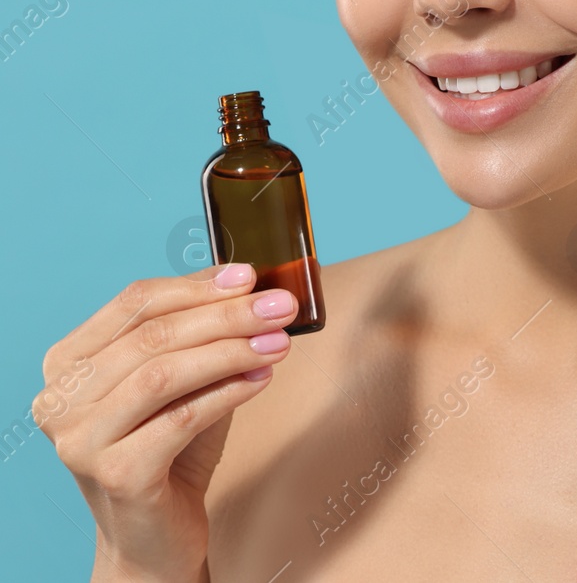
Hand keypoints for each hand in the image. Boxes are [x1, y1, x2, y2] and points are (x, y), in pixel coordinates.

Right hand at [35, 264, 297, 582]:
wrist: (155, 534)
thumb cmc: (170, 448)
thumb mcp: (182, 380)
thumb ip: (201, 333)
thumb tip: (254, 286)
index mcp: (68, 362)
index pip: (134, 303)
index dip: (198, 285)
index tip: (251, 276)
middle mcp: (60, 399)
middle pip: (152, 336)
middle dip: (226, 315)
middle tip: (281, 307)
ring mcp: (80, 440)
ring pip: (163, 373)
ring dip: (231, 351)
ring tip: (279, 343)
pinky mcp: (115, 474)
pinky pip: (181, 419)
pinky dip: (227, 393)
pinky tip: (262, 380)